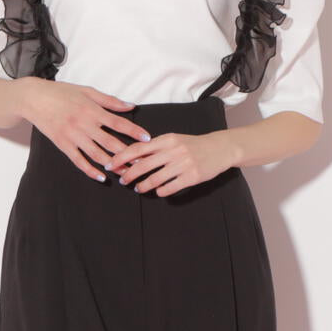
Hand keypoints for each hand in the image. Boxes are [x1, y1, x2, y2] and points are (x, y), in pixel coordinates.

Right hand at [21, 81, 150, 180]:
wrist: (34, 98)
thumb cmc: (62, 92)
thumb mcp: (87, 91)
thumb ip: (109, 100)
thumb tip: (130, 106)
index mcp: (92, 109)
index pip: (118, 123)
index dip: (134, 131)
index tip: (147, 139)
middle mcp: (84, 124)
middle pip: (110, 142)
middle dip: (127, 153)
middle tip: (141, 161)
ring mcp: (73, 136)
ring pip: (96, 154)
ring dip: (112, 164)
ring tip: (126, 172)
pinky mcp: (62, 144)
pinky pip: (78, 160)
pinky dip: (90, 170)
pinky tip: (101, 177)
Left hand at [106, 129, 236, 197]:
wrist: (220, 148)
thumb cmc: (193, 145)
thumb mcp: (174, 140)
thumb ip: (156, 148)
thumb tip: (132, 159)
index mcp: (167, 139)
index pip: (138, 148)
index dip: (122, 157)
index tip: (111, 164)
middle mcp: (174, 151)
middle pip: (143, 165)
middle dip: (129, 175)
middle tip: (123, 181)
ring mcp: (183, 164)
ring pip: (155, 179)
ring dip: (143, 186)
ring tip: (138, 188)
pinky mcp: (192, 177)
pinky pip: (170, 188)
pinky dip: (161, 191)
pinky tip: (158, 191)